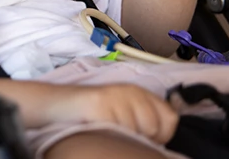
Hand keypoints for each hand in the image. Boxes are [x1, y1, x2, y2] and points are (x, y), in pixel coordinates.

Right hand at [45, 83, 178, 143]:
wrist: (57, 105)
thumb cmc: (92, 115)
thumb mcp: (124, 112)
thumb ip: (145, 119)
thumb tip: (163, 137)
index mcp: (140, 92)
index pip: (170, 118)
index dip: (161, 133)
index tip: (144, 137)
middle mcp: (131, 91)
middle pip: (154, 127)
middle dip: (141, 137)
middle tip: (119, 132)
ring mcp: (116, 96)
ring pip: (137, 131)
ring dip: (123, 136)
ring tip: (107, 129)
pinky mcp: (101, 103)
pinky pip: (118, 129)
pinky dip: (110, 134)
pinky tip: (100, 128)